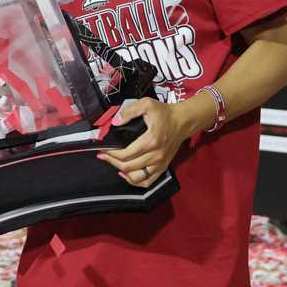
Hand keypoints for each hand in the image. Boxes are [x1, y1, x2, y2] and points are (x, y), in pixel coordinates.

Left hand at [97, 95, 212, 185]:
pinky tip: (127, 174)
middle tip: (104, 155)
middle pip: (128, 167)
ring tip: (115, 163)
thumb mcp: (147, 104)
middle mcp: (156, 155)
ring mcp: (160, 164)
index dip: (111, 154)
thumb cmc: (165, 113)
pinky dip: (135, 181)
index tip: (102, 150)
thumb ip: (129, 111)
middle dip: (112, 162)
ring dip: (122, 172)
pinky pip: (147, 182)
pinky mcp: (163, 168)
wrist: (183, 121)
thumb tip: (115, 122)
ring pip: (136, 178)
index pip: (125, 154)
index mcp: (151, 141)